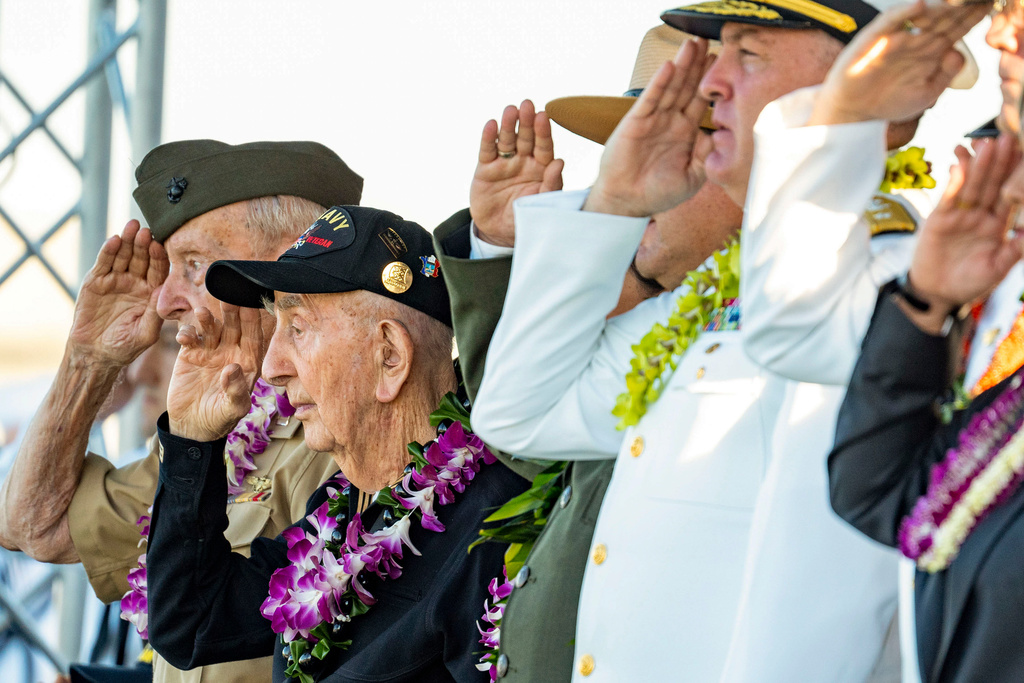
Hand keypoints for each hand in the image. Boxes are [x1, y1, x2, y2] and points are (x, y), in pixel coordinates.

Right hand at [68, 220, 168, 366]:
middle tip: (146, 230)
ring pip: (123, 256)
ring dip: (127, 241)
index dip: (158, 259)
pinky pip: (104, 264)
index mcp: (151, 293)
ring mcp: (115, 280)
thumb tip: (164, 293)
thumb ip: (155, 314)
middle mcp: (135, 283)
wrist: (95, 354)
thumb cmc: (125, 346)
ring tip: (131, 227)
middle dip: (143, 244)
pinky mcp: (96, 282)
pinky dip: (108, 252)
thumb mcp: (145, 333)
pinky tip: (114, 240)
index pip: (158, 271)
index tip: (160, 246)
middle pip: (141, 259)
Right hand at [166, 304, 262, 441]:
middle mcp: (231, 352)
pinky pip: (190, 338)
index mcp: (248, 361)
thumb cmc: (220, 419)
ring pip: (212, 328)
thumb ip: (235, 390)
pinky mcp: (190, 354)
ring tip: (203, 314)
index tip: (249, 305)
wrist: (192, 426)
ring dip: (207, 320)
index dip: (252, 321)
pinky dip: (187, 333)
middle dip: (232, 311)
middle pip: (233, 326)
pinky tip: (184, 337)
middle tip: (228, 298)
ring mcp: (210, 351)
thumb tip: (232, 368)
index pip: (253, 336)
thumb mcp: (232, 409)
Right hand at [470, 100, 564, 246]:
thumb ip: (551, 184)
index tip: (543, 116)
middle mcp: (524, 161)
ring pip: (507, 140)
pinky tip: (492, 125)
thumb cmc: (527, 218)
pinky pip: (487, 150)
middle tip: (527, 105)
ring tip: (510, 110)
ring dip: (508, 125)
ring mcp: (504, 163)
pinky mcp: (485, 169)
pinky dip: (489, 137)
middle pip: (526, 138)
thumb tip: (559, 162)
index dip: (544, 132)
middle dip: (527, 121)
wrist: (499, 234)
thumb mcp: (542, 205)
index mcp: (541, 168)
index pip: (544, 146)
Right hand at [584, 38, 711, 216]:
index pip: (700, 101)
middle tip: (707, 39)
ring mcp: (653, 119)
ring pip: (670, 87)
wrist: (628, 203)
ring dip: (680, 65)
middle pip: (686, 87)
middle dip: (696, 64)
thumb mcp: (693, 176)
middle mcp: (670, 121)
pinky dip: (659, 83)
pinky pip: (650, 99)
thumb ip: (708, 155)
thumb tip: (722, 133)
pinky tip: (669, 67)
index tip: (722, 61)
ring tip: (690, 44)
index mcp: (685, 133)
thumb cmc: (659, 193)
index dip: (710, 82)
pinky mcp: (636, 122)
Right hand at [808, 0, 987, 126]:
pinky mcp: (874, 39)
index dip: (972, 18)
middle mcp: (915, 40)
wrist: (853, 113)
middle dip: (961, 7)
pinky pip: (890, 22)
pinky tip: (920, 6)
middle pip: (943, 18)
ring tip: (958, 0)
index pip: (955, 29)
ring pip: (922, 16)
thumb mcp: (926, 93)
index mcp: (929, 52)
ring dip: (940, 6)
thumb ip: (946, 74)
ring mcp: (896, 37)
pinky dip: (904, 13)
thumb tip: (959, 51)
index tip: (989, 6)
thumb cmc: (887, 103)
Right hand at [908, 135, 1022, 321]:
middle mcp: (979, 215)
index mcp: (998, 224)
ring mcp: (959, 216)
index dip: (1016, 175)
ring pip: (971, 187)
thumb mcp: (998, 268)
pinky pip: (947, 198)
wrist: (938, 294)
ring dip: (977, 166)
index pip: (1010, 195)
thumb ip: (1015, 249)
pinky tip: (957, 166)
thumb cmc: (970, 283)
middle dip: (999, 162)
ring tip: (984, 144)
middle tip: (1007, 138)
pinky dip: (953, 183)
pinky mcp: (939, 220)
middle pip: (991, 184)